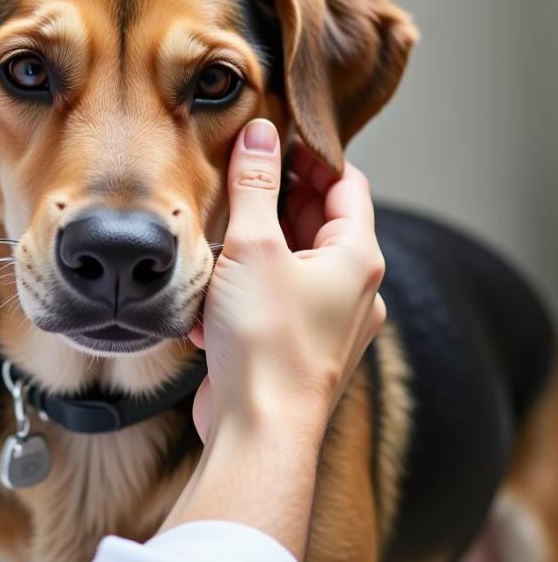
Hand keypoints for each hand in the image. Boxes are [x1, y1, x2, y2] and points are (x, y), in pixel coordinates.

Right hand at [189, 119, 385, 443]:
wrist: (258, 433)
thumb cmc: (266, 341)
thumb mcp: (254, 246)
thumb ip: (256, 185)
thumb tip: (260, 133)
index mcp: (356, 258)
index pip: (347, 184)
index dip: (313, 155)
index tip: (276, 138)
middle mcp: (351, 288)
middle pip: (319, 220)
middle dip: (278, 195)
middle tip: (240, 174)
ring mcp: (325, 319)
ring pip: (292, 259)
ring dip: (257, 241)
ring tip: (218, 231)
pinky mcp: (296, 344)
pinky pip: (275, 296)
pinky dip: (248, 284)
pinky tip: (211, 291)